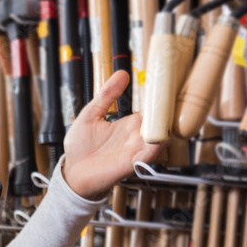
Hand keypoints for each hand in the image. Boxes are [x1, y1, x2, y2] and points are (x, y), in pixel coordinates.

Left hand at [62, 70, 164, 198]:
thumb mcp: (91, 114)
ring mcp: (136, 149)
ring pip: (161, 136)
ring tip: (164, 114)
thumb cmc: (80, 147)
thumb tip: (121, 74)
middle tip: (174, 96)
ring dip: (164, 127)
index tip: (168, 84)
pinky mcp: (131, 162)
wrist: (72, 172)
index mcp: (129, 124)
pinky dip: (156, 145)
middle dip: (169, 112)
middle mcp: (136, 136)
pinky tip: (155, 135)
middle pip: (161, 122)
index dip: (161, 99)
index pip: (152, 110)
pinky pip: (150, 153)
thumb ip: (106, 95)